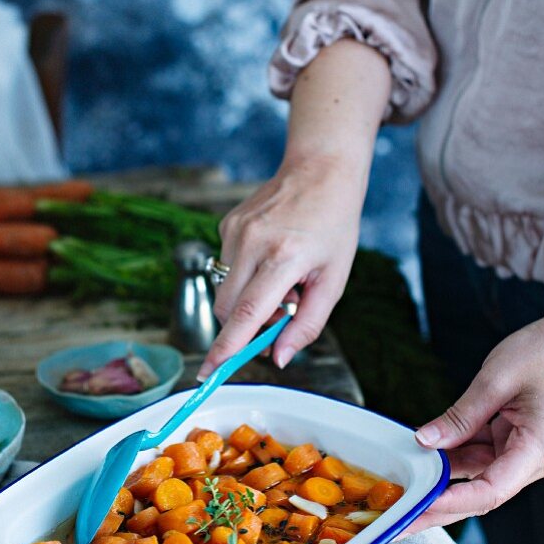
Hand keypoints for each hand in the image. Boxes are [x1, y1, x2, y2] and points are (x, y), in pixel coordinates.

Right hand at [196, 152, 363, 378]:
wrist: (321, 171)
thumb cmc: (334, 226)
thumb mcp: (333, 280)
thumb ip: (307, 324)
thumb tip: (277, 357)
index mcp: (284, 257)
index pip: (246, 314)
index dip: (227, 348)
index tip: (210, 372)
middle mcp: (253, 242)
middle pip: (227, 309)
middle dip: (243, 327)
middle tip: (277, 319)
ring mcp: (235, 230)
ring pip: (225, 289)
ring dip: (248, 298)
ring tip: (281, 279)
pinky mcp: (227, 223)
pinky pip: (226, 266)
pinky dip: (245, 274)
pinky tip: (270, 256)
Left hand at [405, 306, 543, 533]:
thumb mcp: (496, 380)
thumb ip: (460, 416)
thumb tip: (424, 440)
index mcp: (536, 449)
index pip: (491, 490)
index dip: (453, 502)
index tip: (420, 506)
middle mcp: (530, 460)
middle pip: (478, 495)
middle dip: (437, 510)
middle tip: (398, 523)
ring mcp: (521, 453)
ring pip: (473, 478)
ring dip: (439, 486)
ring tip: (401, 495)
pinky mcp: (511, 441)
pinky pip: (476, 457)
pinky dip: (449, 459)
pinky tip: (420, 460)